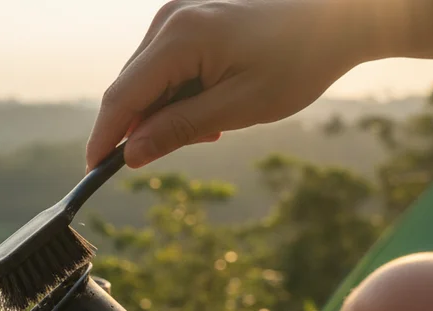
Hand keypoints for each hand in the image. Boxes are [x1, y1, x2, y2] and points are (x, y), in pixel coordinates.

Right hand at [86, 0, 373, 170]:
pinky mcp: (187, 15)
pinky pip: (164, 63)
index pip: (122, 97)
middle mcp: (168, 19)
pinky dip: (179, 89)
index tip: (92, 172)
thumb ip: (179, 130)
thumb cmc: (298, 60)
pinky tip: (215, 96)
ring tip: (217, 121)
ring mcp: (176, 13)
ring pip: (147, 78)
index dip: (104, 138)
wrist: (341, 15)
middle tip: (197, 142)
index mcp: (179, 37)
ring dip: (167, 109)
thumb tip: (131, 155)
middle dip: (147, 125)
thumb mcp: (239, 107)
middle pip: (131, 87)